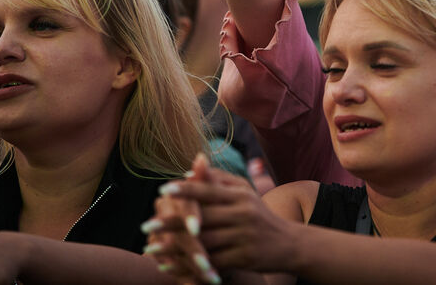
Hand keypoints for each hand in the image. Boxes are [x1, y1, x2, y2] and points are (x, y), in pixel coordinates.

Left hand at [148, 156, 296, 273]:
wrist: (289, 244)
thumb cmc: (259, 214)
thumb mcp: (245, 192)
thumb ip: (218, 179)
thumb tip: (189, 168)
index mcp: (240, 195)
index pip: (209, 190)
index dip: (186, 190)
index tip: (163, 191)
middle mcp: (243, 214)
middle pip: (202, 218)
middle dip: (172, 222)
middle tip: (146, 224)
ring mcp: (243, 237)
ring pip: (203, 243)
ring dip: (174, 247)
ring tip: (150, 249)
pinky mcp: (244, 258)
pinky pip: (211, 263)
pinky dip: (188, 266)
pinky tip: (169, 266)